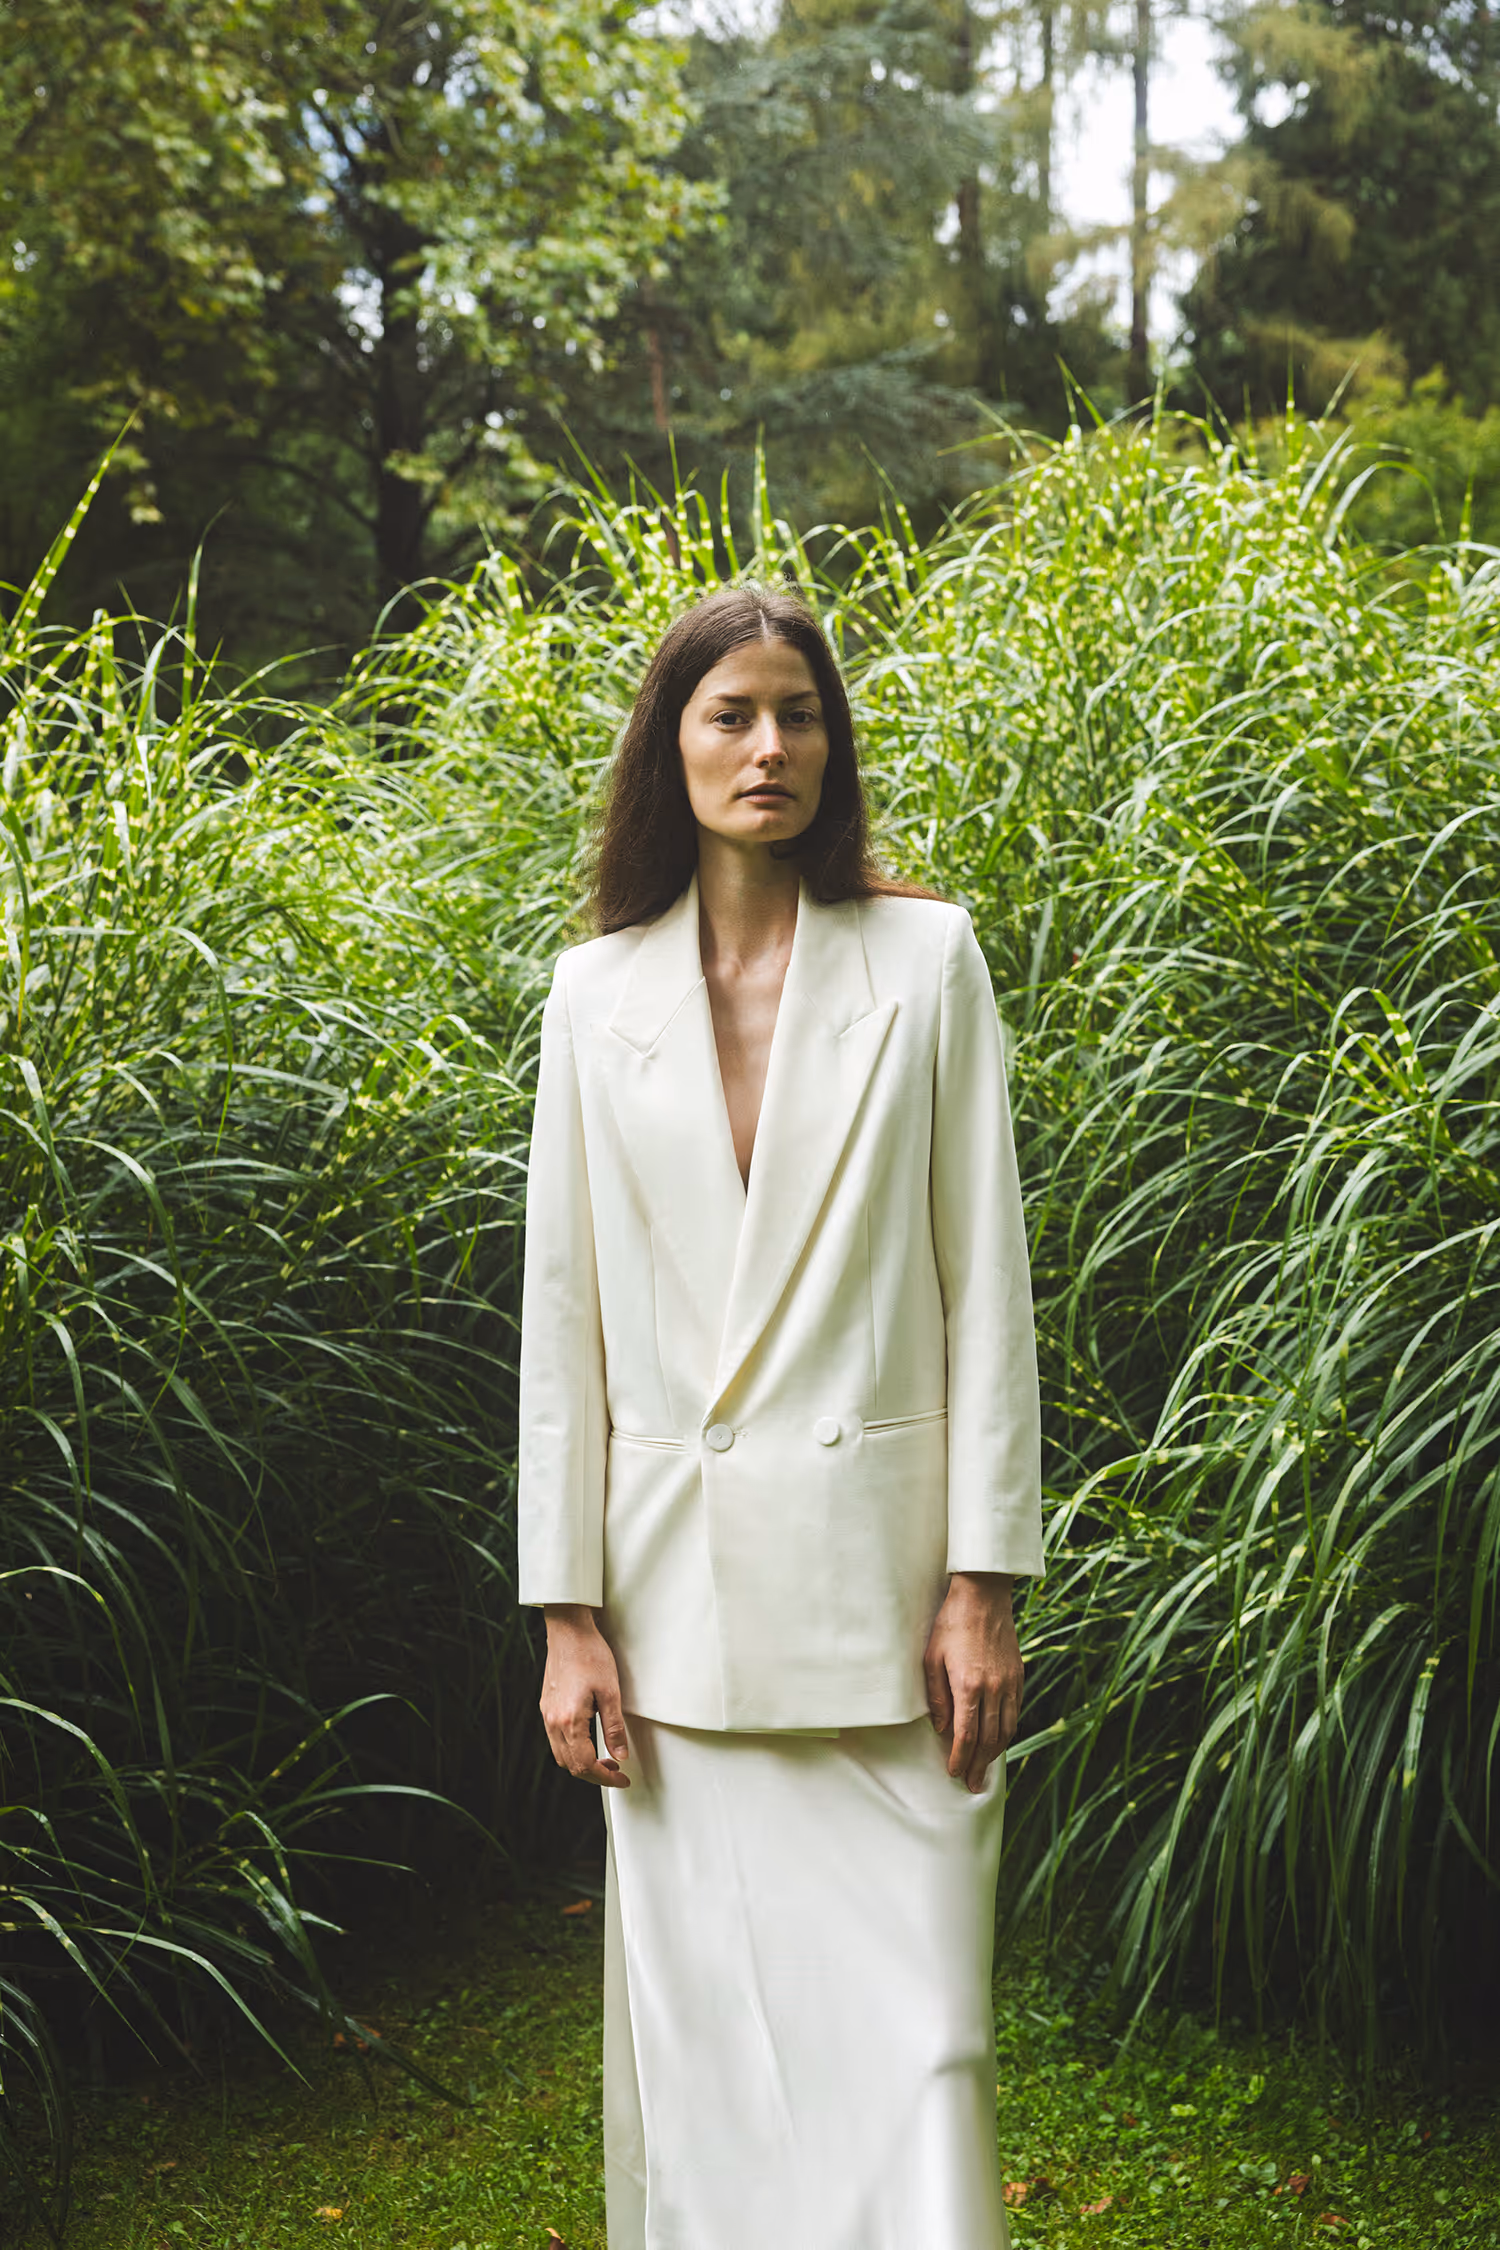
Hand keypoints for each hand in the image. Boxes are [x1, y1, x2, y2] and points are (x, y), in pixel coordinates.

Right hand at [540, 1605, 630, 1787]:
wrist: (569, 1631)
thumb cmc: (590, 1655)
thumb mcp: (611, 1692)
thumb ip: (614, 1728)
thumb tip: (620, 1755)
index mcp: (569, 1721)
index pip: (584, 1765)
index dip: (605, 1778)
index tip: (621, 1778)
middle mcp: (553, 1722)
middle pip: (570, 1766)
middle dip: (594, 1775)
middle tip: (616, 1771)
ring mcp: (547, 1715)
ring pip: (561, 1755)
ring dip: (582, 1763)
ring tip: (604, 1758)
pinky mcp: (546, 1707)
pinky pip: (556, 1740)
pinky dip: (572, 1749)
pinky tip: (588, 1741)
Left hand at [922, 1572, 1022, 1793]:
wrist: (983, 1595)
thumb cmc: (951, 1623)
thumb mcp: (931, 1658)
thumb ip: (936, 1696)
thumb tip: (942, 1728)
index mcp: (969, 1686)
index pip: (966, 1735)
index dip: (961, 1759)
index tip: (955, 1773)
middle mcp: (994, 1689)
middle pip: (989, 1739)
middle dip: (980, 1765)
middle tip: (973, 1784)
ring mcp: (1009, 1683)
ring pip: (1006, 1729)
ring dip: (996, 1754)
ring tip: (986, 1769)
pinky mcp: (1018, 1675)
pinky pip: (1016, 1712)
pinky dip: (1008, 1732)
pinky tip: (999, 1739)